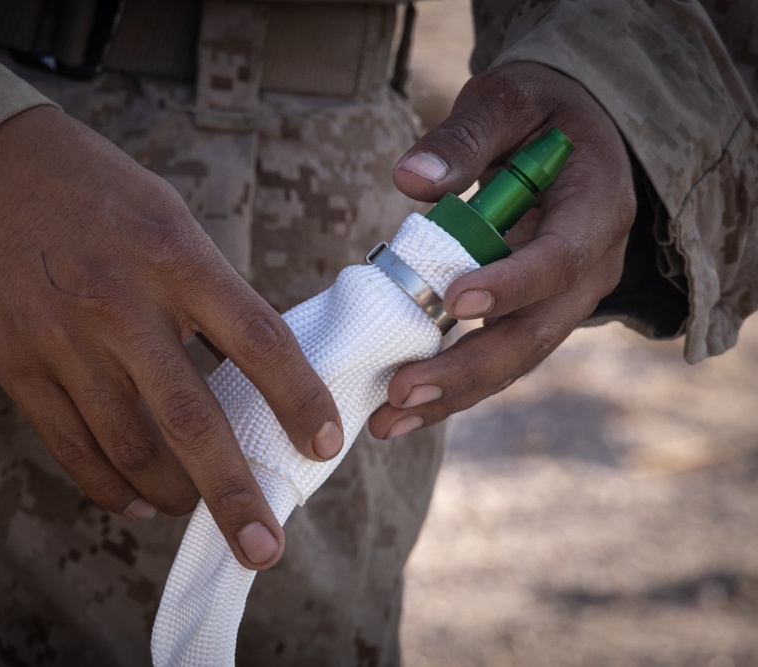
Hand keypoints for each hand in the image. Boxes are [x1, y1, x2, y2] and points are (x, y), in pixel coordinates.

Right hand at [0, 106, 342, 568]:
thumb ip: (208, 290)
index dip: (298, 400)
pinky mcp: (18, 366)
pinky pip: (72, 448)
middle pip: (192, 421)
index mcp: (176, 258)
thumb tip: (251, 370)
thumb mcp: (168, 217)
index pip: (257, 342)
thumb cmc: (93, 187)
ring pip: (129, 449)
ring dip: (172, 496)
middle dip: (234, 495)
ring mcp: (64, 341)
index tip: (324, 445)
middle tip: (265, 546)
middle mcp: (122, 305)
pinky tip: (136, 502)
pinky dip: (109, 487)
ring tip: (197, 512)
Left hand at [368, 62, 635, 438]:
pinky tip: (403, 411)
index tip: (455, 302)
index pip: (559, 260)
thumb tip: (410, 179)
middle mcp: (588, 270)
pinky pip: (495, 361)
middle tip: (403, 389)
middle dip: (467, 368)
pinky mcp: (530, 318)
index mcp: (595, 210)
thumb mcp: (508, 100)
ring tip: (390, 419)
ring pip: (513, 361)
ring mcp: (561, 302)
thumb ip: (465, 137)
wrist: (570, 138)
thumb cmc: (538, 115)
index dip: (512, 285)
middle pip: (534, 333)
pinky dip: (452, 388)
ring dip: (452, 394)